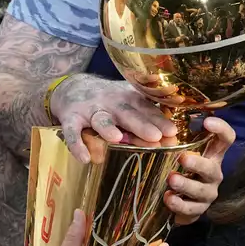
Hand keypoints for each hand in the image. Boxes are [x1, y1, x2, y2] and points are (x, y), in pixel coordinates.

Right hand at [50, 74, 180, 162]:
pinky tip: (85, 158)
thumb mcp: (128, 99)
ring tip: (117, 138)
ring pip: (100, 119)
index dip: (158, 119)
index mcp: (128, 97)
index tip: (172, 132)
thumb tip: (174, 126)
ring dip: (107, 128)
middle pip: (126, 113)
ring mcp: (90, 109)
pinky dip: (76, 144)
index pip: (145, 108)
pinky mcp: (71, 117)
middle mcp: (110, 102)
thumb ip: (148, 110)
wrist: (72, 87)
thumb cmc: (109, 99)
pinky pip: (72, 131)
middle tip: (155, 136)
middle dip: (140, 125)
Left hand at [164, 117, 235, 224]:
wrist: (168, 198)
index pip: (225, 139)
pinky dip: (179, 205)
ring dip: (186, 185)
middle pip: (212, 168)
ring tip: (171, 179)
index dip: (221, 129)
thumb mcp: (172, 149)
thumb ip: (168, 137)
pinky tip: (168, 198)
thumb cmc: (172, 166)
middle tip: (182, 158)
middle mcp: (213, 173)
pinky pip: (191, 210)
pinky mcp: (197, 210)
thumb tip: (154, 128)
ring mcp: (206, 193)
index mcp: (211, 154)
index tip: (207, 121)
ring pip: (201, 191)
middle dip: (198, 164)